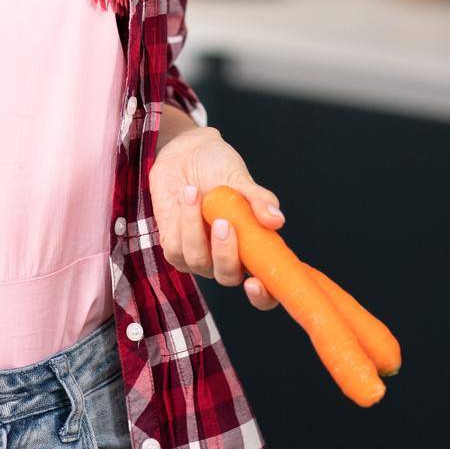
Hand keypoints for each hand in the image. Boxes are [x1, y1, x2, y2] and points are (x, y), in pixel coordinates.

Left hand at [149, 125, 284, 309]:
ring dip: (195, 226)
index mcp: (252, 249)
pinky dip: (181, 219)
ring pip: (197, 261)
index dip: (263, 297)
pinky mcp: (172, 247)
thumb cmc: (219, 168)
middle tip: (224, 222)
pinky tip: (186, 195)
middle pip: (228, 277)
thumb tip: (276, 221)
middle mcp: (226, 259)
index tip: (256, 284)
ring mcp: (198, 256)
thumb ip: (259, 201)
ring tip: (195, 192)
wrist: (186, 151)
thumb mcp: (241, 179)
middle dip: (225, 253)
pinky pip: (175, 247)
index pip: (265, 290)